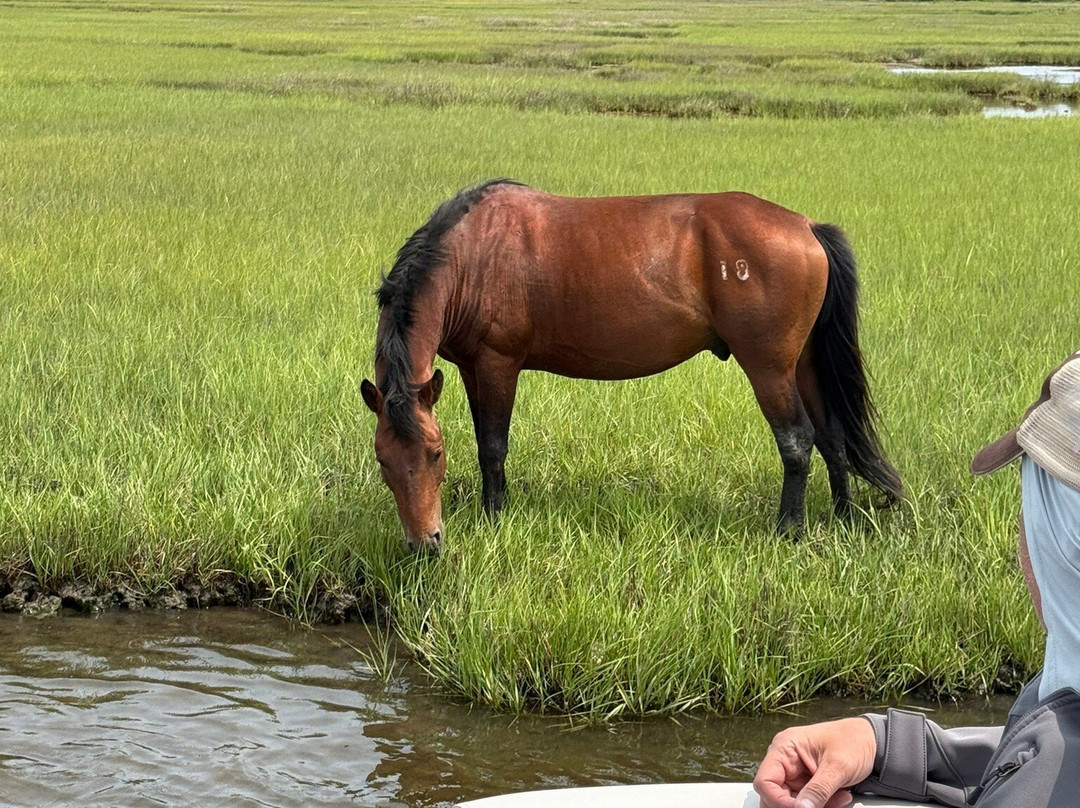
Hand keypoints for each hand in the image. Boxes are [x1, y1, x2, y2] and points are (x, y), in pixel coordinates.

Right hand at [753, 717, 876, 807]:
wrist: (872, 742)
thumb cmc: (854, 742)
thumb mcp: (837, 766)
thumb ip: (818, 789)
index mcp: (785, 747)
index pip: (765, 781)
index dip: (778, 800)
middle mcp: (785, 759)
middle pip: (774, 794)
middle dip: (798, 805)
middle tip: (823, 805)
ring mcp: (795, 772)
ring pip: (791, 802)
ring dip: (812, 806)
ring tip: (837, 799)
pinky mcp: (805, 782)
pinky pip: (805, 802)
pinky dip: (821, 805)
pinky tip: (837, 798)